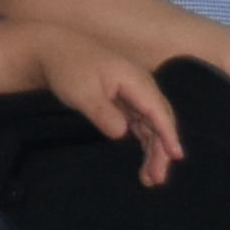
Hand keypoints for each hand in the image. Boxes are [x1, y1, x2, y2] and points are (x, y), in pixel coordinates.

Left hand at [29, 32, 189, 186]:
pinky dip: (144, 141)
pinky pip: (141, 123)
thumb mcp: (82, 92)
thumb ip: (103, 113)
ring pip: (152, 124)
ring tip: (150, 178)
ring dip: (154, 149)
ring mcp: (133, 92)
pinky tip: (145, 161)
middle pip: (159, 119)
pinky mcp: (125, 100)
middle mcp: (139, 84)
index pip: (157, 109)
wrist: (54, 51)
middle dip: (162, 148)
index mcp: (134, 78)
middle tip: (157, 178)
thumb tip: (122, 134)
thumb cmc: (68, 68)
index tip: (175, 155)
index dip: (168, 133)